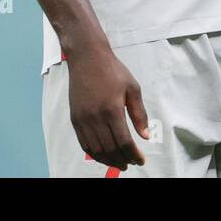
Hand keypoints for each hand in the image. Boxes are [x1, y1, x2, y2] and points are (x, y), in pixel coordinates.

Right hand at [65, 46, 149, 169]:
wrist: (87, 57)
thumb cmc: (113, 70)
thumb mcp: (133, 88)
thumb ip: (139, 114)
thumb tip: (145, 136)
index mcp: (112, 109)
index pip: (124, 142)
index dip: (134, 155)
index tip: (141, 160)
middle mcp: (95, 117)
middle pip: (110, 149)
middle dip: (122, 160)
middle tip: (132, 163)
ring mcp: (83, 119)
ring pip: (96, 150)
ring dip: (108, 160)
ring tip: (120, 162)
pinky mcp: (74, 118)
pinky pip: (84, 143)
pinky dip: (94, 153)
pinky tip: (103, 155)